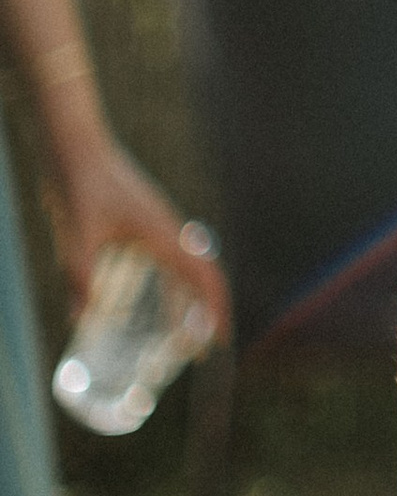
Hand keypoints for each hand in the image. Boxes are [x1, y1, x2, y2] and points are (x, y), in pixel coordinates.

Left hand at [51, 126, 231, 344]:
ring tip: (180, 335)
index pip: (205, 278)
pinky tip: (150, 301)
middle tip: (200, 351)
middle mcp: (169, 230)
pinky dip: (172, 285)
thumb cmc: (79, 184)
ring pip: (188, 269)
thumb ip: (78, 277)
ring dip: (190, 301)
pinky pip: (171, 259)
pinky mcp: (145, 221)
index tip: (221, 342)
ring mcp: (159, 224)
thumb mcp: (76, 235)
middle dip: (208, 313)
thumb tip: (79, 321)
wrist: (77, 144)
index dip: (217, 310)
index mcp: (163, 234)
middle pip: (203, 277)